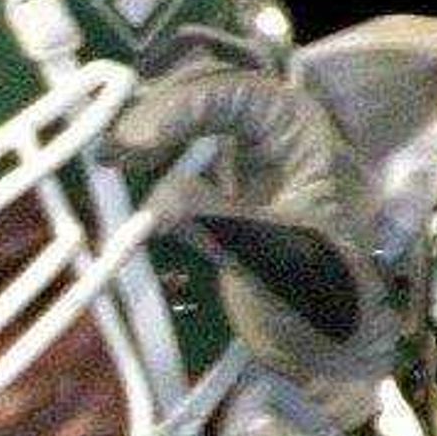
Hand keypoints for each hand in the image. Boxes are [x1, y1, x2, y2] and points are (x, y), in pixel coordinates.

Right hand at [108, 67, 400, 424]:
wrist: (325, 343)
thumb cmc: (319, 300)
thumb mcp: (275, 260)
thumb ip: (220, 223)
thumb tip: (156, 202)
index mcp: (303, 137)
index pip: (240, 95)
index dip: (186, 107)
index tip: (138, 142)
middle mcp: (276, 133)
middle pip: (211, 91)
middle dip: (158, 109)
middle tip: (111, 148)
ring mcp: (250, 156)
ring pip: (195, 116)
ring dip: (151, 126)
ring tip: (111, 155)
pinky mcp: (227, 183)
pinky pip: (187, 151)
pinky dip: (154, 154)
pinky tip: (126, 167)